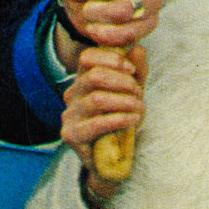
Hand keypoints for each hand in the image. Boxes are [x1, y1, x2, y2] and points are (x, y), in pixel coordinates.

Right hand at [62, 45, 145, 197]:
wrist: (113, 160)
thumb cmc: (122, 122)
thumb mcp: (134, 93)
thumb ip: (137, 72)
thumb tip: (138, 48)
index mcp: (82, 80)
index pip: (87, 57)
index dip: (111, 59)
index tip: (132, 70)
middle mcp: (72, 95)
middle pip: (94, 76)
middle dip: (122, 82)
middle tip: (139, 93)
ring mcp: (69, 115)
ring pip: (97, 99)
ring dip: (124, 102)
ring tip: (139, 109)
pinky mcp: (71, 135)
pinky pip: (96, 123)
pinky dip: (119, 119)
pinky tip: (133, 120)